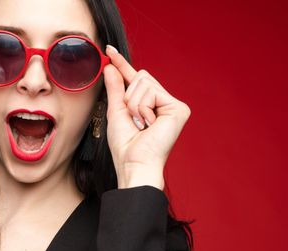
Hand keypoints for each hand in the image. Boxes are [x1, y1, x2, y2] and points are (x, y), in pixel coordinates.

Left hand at [103, 45, 190, 189]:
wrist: (134, 163)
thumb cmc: (125, 146)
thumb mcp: (116, 111)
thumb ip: (115, 88)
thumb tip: (110, 67)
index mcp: (150, 105)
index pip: (135, 79)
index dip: (122, 64)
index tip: (109, 51)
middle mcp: (164, 103)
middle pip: (141, 76)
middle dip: (128, 97)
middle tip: (133, 119)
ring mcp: (173, 105)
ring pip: (144, 82)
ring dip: (134, 104)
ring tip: (141, 124)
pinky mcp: (179, 108)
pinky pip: (151, 91)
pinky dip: (142, 108)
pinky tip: (148, 124)